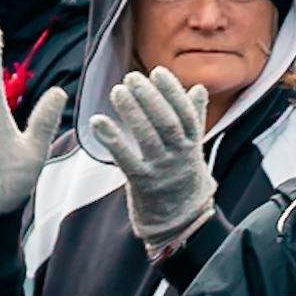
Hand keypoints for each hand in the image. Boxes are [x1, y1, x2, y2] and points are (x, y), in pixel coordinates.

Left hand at [90, 68, 215, 259]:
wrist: (182, 222)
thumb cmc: (184, 178)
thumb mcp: (194, 148)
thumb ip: (194, 117)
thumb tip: (198, 88)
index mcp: (192, 144)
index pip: (185, 113)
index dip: (172, 91)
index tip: (157, 72)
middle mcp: (179, 155)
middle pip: (167, 122)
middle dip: (150, 98)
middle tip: (131, 77)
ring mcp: (162, 170)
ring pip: (148, 137)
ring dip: (132, 112)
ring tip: (117, 91)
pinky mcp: (142, 183)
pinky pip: (126, 159)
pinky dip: (112, 138)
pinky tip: (97, 121)